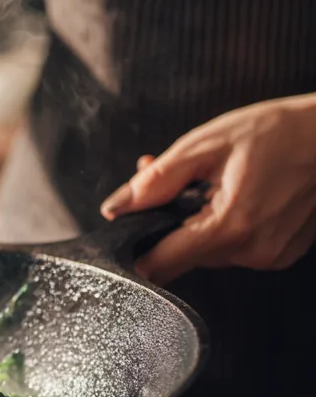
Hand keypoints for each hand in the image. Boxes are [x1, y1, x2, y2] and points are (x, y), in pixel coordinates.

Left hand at [100, 95, 315, 284]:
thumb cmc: (277, 133)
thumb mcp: (206, 146)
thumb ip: (156, 181)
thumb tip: (116, 207)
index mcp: (230, 227)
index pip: (162, 264)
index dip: (137, 252)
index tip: (126, 239)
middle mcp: (252, 251)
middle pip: (183, 255)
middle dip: (168, 222)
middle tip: (172, 181)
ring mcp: (269, 256)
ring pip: (207, 252)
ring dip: (195, 222)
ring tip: (207, 182)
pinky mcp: (279, 254)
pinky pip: (234, 249)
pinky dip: (223, 226)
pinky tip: (231, 196)